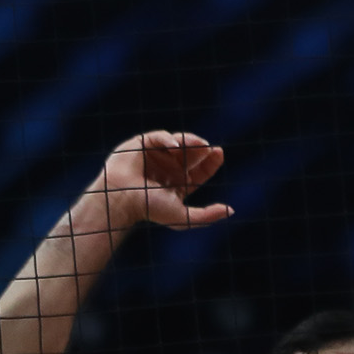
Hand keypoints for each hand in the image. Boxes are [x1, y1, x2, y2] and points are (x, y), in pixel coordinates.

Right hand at [92, 130, 232, 230]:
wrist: (121, 199)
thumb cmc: (149, 210)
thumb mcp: (184, 217)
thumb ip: (208, 215)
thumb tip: (232, 211)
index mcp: (177, 184)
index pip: (199, 170)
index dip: (211, 161)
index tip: (219, 153)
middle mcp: (167, 169)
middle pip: (191, 153)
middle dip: (201, 149)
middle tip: (208, 147)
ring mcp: (155, 156)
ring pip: (177, 142)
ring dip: (188, 141)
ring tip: (198, 144)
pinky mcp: (141, 145)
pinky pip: (158, 136)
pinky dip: (167, 139)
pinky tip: (175, 145)